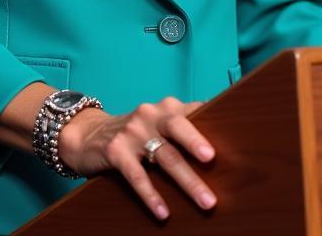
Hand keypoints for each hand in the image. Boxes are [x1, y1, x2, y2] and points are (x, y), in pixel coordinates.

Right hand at [58, 96, 215, 219]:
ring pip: (163, 155)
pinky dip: (151, 194)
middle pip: (178, 126)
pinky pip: (136, 174)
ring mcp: (132, 131)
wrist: (88, 134)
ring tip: (205, 201)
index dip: (213, 120)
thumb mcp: (157, 126)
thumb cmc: (135, 134)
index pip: (193, 111)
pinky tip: (163, 212)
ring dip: (186, 180)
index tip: (234, 135)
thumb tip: (222, 156)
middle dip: (196, 143)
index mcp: (165, 108)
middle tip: (213, 160)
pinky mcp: (115, 151)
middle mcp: (150, 114)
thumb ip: (183, 131)